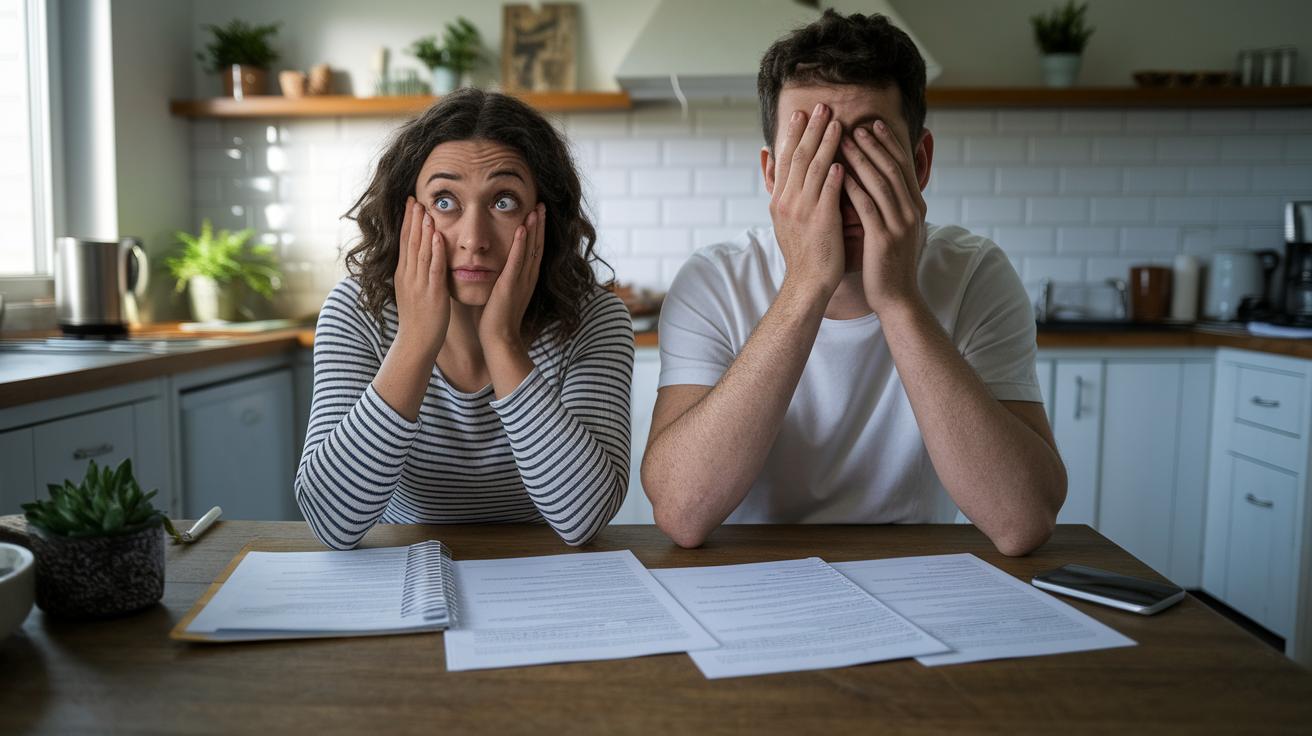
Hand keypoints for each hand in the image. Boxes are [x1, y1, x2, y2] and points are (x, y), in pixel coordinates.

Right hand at [392, 196, 449, 358]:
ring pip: (420, 251)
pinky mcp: (432, 292)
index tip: (410, 203)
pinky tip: (438, 235)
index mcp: (403, 274)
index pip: (404, 242)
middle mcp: (408, 276)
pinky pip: (434, 268)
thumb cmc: (418, 319)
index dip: (407, 222)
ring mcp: (419, 284)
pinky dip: (436, 250)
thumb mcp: (412, 291)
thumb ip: (415, 274)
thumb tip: (417, 258)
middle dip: (412, 219)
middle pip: (410, 242)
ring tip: (425, 210)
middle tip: (415, 198)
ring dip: (423, 230)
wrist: (416, 342)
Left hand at [479, 203, 544, 352]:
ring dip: (534, 229)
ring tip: (536, 210)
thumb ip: (503, 277)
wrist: (499, 339)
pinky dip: (521, 245)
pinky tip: (522, 229)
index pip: (535, 250)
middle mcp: (527, 278)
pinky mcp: (510, 286)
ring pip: (531, 250)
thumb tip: (493, 265)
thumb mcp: (502, 292)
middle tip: (541, 204)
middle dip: (540, 225)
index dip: (537, 231)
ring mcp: (521, 282)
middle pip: (537, 246)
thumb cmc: (496, 318)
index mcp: (526, 279)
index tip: (537, 213)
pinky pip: (517, 262)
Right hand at [769, 103, 846, 299]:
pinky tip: (843, 160)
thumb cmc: (803, 252)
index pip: (786, 159)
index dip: (793, 134)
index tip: (801, 113)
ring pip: (814, 170)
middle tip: (821, 107)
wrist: (807, 282)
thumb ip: (782, 189)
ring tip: (836, 123)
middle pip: (799, 157)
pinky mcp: (821, 221)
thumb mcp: (783, 219)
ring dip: (826, 144)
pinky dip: (835, 175)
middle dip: (810, 130)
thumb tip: (772, 162)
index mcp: (780, 199)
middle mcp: (788, 201)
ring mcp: (803, 210)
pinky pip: (828, 193)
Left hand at [840, 120, 928, 314]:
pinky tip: (839, 173)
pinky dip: (853, 187)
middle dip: (874, 144)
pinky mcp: (884, 238)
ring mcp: (900, 224)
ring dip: (861, 159)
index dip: (889, 144)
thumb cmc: (890, 264)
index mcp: (915, 206)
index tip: (874, 124)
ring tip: (844, 139)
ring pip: (880, 182)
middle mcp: (912, 211)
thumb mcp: (897, 229)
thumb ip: (893, 206)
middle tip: (857, 124)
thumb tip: (884, 184)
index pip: (902, 167)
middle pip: (892, 169)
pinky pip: (867, 206)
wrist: (898, 299)